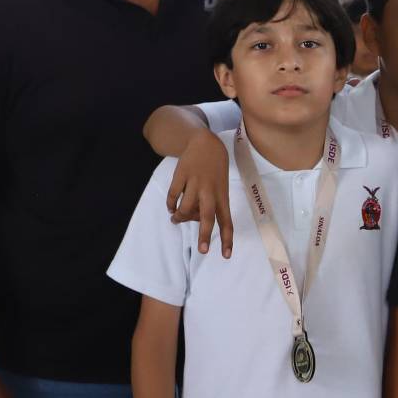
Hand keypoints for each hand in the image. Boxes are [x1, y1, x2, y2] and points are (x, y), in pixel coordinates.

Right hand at [166, 128, 233, 256]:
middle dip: (205, 235)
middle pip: (208, 216)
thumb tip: (190, 219)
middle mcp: (210, 191)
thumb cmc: (215, 170)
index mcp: (222, 196)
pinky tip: (171, 208)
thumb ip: (207, 204)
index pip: (227, 221)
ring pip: (186, 208)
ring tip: (176, 219)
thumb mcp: (219, 187)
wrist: (206, 142)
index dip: (227, 239)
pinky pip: (173, 195)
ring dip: (180, 218)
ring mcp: (195, 182)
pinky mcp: (181, 175)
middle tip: (202, 250)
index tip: (226, 255)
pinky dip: (170, 204)